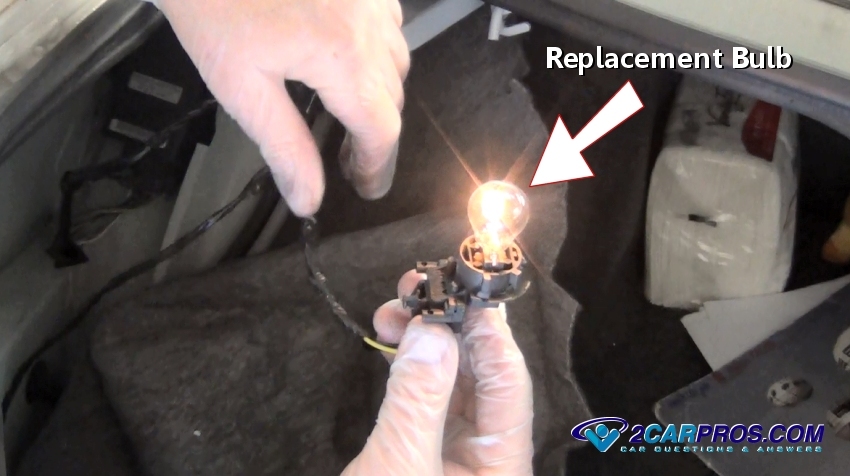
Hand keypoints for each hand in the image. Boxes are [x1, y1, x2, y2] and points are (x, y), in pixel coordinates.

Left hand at [155, 0, 408, 215]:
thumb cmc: (212, 4)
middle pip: (392, 98)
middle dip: (374, 135)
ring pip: (396, 61)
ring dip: (379, 95)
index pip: (381, 129)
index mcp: (343, 57)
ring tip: (348, 117)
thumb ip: (284, 147)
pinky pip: (387, 24)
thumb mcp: (242, 86)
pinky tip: (349, 60)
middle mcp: (369, 24)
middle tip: (348, 162)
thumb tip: (308, 199)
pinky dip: (376, 52)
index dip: (376, 165)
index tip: (365, 187)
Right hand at [343, 270, 534, 474]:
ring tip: (390, 312)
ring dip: (422, 341)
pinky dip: (408, 367)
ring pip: (449, 381)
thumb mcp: (401, 464)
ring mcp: (455, 453)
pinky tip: (388, 340)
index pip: (507, 380)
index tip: (458, 285)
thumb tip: (430, 329)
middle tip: (415, 288)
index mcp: (501, 462)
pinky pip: (425, 398)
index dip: (486, 328)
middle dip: (447, 325)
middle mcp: (486, 453)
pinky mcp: (424, 452)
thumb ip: (418, 398)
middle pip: (480, 374)